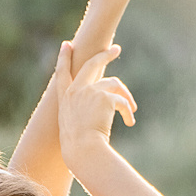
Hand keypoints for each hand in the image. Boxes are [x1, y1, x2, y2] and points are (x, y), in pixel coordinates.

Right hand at [55, 42, 136, 167]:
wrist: (82, 150)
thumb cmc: (78, 147)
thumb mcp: (72, 126)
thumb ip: (81, 113)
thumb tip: (97, 111)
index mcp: (65, 98)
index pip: (62, 73)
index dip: (64, 58)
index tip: (67, 45)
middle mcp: (76, 91)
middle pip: (91, 64)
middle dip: (104, 54)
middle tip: (115, 49)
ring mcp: (90, 92)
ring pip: (114, 84)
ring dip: (125, 95)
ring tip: (133, 109)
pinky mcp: (105, 98)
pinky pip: (122, 102)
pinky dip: (128, 112)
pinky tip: (130, 122)